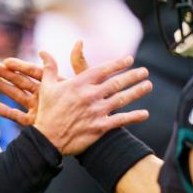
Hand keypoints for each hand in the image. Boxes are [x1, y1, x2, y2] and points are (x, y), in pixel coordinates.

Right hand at [0, 40, 151, 154]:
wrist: (47, 140)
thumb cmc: (47, 113)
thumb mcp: (46, 87)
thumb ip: (49, 68)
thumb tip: (44, 52)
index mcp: (78, 84)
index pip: (102, 70)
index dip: (118, 64)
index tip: (129, 59)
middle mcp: (90, 96)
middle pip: (116, 83)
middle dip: (133, 76)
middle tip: (144, 71)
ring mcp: (96, 112)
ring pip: (121, 99)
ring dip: (137, 92)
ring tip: (148, 85)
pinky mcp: (100, 127)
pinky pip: (121, 120)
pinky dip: (134, 116)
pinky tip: (145, 114)